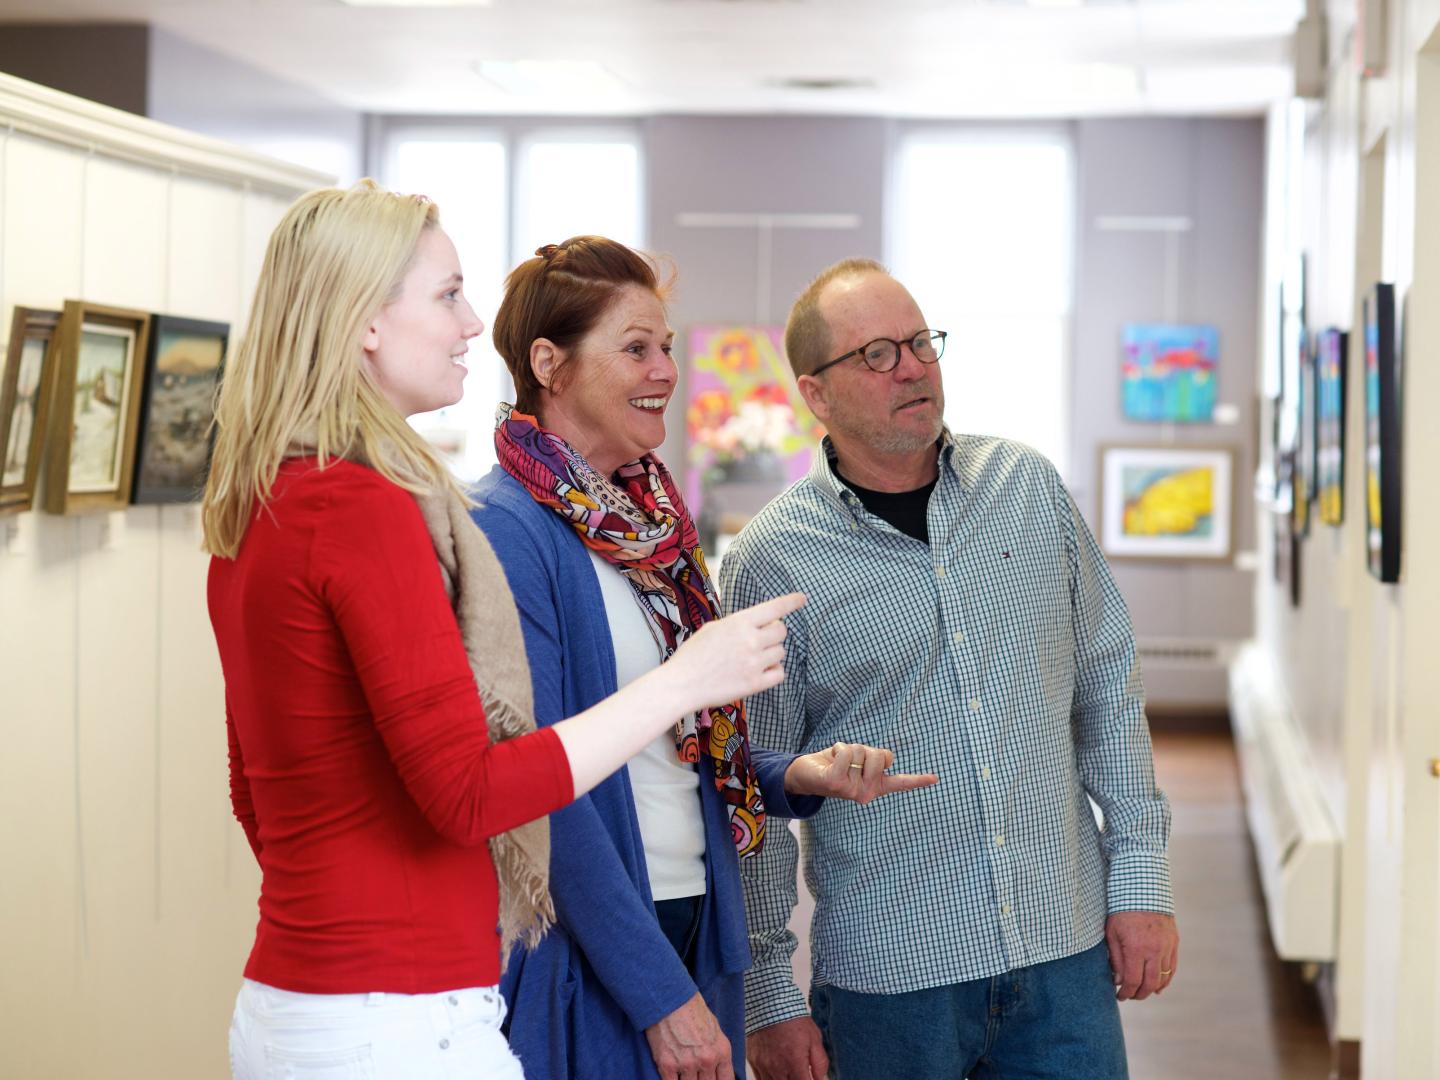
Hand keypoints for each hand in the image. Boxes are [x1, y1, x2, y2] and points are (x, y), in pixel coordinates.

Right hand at [644, 992, 734, 1079]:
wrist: (670, 998)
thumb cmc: (692, 1009)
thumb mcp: (715, 1029)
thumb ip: (717, 1051)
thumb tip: (716, 1069)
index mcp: (722, 1051)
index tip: (710, 1079)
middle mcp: (707, 1060)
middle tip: (694, 1073)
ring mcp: (687, 1064)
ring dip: (685, 1079)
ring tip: (682, 1068)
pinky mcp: (667, 1065)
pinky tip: (671, 1074)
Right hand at [667, 593, 805, 712]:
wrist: (682, 684)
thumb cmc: (693, 655)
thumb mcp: (713, 628)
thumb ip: (738, 624)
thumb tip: (758, 623)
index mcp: (739, 622)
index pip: (774, 608)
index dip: (791, 602)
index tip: (802, 599)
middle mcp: (750, 640)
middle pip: (781, 631)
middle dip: (774, 633)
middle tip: (760, 639)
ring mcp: (754, 663)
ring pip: (780, 652)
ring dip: (771, 653)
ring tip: (752, 658)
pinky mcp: (755, 684)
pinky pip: (780, 673)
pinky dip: (773, 672)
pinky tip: (760, 671)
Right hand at [747, 1016, 828, 1079]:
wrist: (769, 1004)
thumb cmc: (793, 1019)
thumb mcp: (814, 1038)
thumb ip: (820, 1062)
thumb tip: (823, 1079)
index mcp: (795, 1063)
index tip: (810, 1078)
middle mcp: (778, 1068)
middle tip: (800, 1075)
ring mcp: (764, 1067)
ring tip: (790, 1074)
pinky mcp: (754, 1062)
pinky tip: (778, 1075)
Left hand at [784, 742, 937, 804]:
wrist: (804, 774)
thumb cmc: (835, 765)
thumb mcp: (860, 759)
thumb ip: (876, 758)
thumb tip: (888, 761)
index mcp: (874, 787)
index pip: (900, 783)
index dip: (918, 780)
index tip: (935, 779)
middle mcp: (865, 793)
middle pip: (879, 754)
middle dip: (865, 749)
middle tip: (849, 759)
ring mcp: (851, 790)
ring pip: (860, 751)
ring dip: (847, 749)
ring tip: (837, 761)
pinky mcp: (836, 784)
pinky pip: (847, 754)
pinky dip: (839, 749)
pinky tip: (830, 761)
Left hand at [1105, 910, 1178, 1000]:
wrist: (1143, 890)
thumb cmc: (1121, 910)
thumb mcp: (1111, 933)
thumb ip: (1115, 958)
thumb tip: (1118, 980)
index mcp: (1136, 947)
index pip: (1133, 980)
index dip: (1126, 992)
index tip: (1120, 996)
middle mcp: (1154, 950)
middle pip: (1150, 984)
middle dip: (1139, 994)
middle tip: (1130, 996)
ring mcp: (1167, 947)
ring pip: (1163, 978)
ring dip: (1152, 989)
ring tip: (1141, 991)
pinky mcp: (1174, 943)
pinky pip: (1172, 968)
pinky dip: (1165, 980)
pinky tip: (1157, 986)